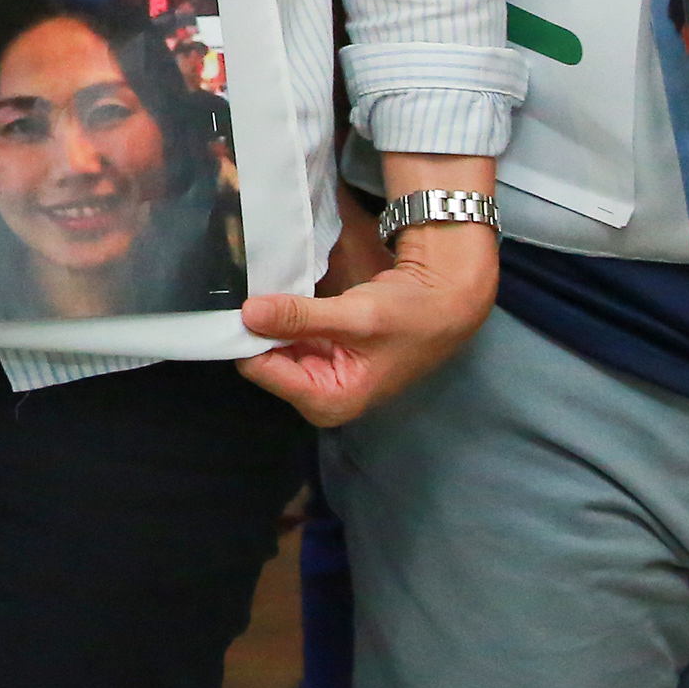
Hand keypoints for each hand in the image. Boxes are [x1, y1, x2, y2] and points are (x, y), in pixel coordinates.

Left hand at [238, 220, 494, 425]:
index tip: (244, 300)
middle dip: (257, 327)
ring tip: (266, 286)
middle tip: (253, 287)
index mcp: (327, 401)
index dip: (249, 336)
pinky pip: (284, 334)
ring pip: (268, 344)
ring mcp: (317, 373)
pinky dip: (281, 315)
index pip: (261, 371)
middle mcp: (317, 395)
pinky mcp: (318, 352)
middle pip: (261, 359)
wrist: (444, 303)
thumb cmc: (410, 317)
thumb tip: (248, 313)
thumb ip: (301, 317)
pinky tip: (281, 292)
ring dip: (268, 318)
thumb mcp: (357, 315)